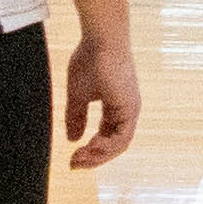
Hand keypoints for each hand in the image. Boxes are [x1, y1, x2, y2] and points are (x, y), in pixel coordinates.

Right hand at [59, 23, 141, 167]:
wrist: (100, 39)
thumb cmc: (90, 59)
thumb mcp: (77, 94)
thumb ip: (76, 117)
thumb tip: (72, 139)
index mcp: (116, 107)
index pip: (106, 136)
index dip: (90, 150)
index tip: (72, 158)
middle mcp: (126, 111)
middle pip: (114, 145)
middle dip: (93, 158)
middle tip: (74, 165)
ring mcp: (130, 110)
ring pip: (119, 145)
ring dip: (99, 156)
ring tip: (80, 159)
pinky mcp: (130, 107)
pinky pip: (122, 137)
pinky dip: (107, 147)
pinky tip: (91, 147)